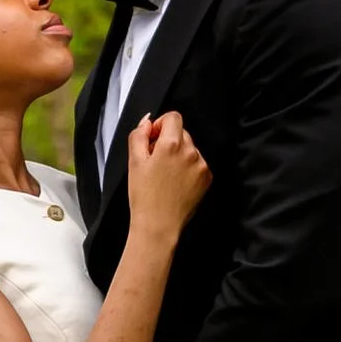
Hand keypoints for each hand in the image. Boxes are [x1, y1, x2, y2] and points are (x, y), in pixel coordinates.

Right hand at [126, 110, 210, 234]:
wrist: (158, 225)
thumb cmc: (144, 197)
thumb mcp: (133, 162)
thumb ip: (139, 135)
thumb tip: (147, 122)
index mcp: (172, 144)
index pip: (173, 117)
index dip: (160, 124)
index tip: (154, 138)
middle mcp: (190, 152)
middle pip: (182, 133)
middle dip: (168, 141)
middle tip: (155, 161)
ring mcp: (201, 165)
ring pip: (190, 149)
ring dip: (179, 155)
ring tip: (165, 176)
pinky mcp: (207, 178)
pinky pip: (197, 163)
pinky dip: (187, 168)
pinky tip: (175, 183)